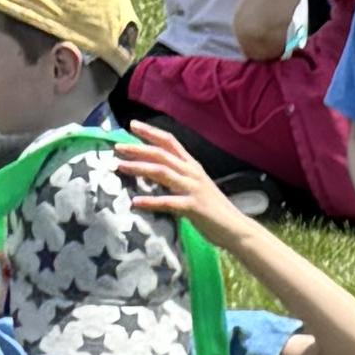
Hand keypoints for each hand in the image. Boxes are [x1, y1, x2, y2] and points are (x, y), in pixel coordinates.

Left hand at [113, 119, 227, 231]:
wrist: (237, 229)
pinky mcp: (193, 207)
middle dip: (138, 148)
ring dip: (139, 168)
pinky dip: (151, 202)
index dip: (151, 132)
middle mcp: (192, 173)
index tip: (133, 125)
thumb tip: (157, 174)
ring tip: (120, 167)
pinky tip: (136, 203)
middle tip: (118, 147)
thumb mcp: (197, 187)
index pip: (170, 142)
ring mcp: (193, 189)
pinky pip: (168, 202)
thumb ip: (179, 179)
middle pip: (161, 154)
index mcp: (192, 166)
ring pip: (162, 172)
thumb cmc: (215, 210)